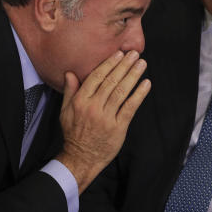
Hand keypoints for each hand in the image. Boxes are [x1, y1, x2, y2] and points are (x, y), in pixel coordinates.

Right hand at [57, 50, 150, 193]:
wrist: (81, 158)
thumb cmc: (74, 133)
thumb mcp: (65, 111)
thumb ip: (70, 91)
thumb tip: (70, 73)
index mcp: (80, 101)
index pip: (96, 77)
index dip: (109, 64)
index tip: (119, 54)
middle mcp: (93, 107)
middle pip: (111, 82)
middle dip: (124, 65)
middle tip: (134, 53)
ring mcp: (106, 117)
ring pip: (122, 92)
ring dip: (133, 75)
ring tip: (141, 64)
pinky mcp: (118, 127)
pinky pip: (130, 107)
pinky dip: (139, 94)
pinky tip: (146, 84)